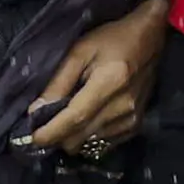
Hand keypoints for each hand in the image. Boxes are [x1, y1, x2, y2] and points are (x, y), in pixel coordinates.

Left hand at [20, 0, 168, 154]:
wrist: (151, 41)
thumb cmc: (112, 39)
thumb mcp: (80, 51)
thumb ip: (59, 82)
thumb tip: (36, 111)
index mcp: (109, 84)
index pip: (75, 118)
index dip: (51, 132)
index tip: (32, 138)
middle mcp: (122, 108)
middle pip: (80, 137)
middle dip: (57, 137)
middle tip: (44, 124)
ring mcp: (131, 120)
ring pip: (89, 144)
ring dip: (72, 137)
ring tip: (65, 119)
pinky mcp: (135, 127)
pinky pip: (103, 144)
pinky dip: (88, 137)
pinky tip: (85, 120)